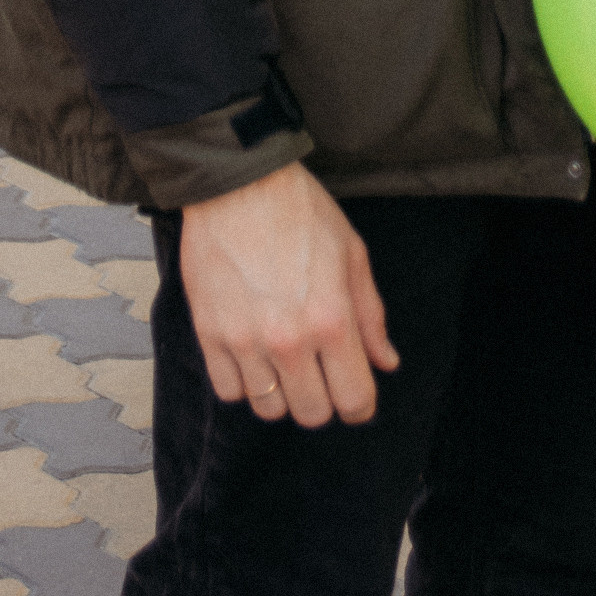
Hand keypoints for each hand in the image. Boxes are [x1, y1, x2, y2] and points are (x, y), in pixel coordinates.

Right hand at [179, 162, 398, 427]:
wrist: (237, 182)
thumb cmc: (300, 210)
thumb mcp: (352, 253)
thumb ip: (371, 316)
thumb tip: (386, 363)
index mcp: (332, 319)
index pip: (354, 400)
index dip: (361, 405)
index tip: (357, 395)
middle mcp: (289, 339)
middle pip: (312, 414)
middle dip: (323, 399)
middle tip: (320, 371)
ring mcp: (245, 341)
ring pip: (268, 409)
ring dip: (281, 392)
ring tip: (284, 359)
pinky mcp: (209, 335)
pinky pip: (229, 391)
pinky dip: (244, 382)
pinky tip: (253, 354)